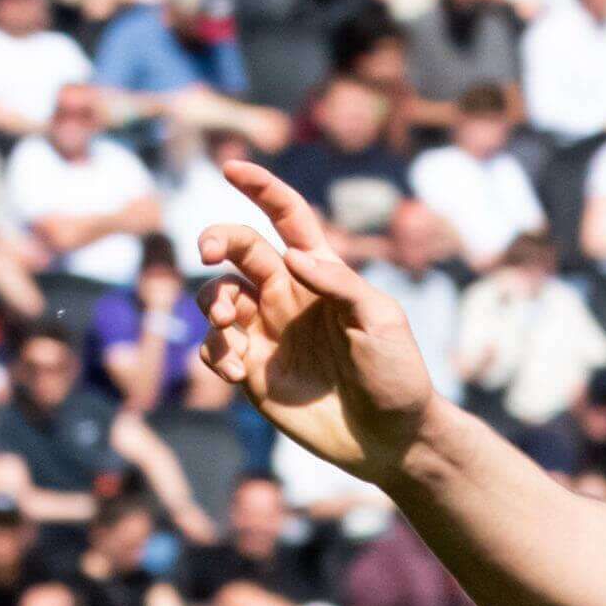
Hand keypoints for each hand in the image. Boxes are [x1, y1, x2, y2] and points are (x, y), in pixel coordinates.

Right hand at [195, 165, 441, 486]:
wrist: (392, 439)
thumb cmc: (396, 374)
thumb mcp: (381, 321)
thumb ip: (339, 284)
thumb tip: (292, 256)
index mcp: (320, 273)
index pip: (286, 217)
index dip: (260, 188)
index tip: (231, 166)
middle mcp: (287, 295)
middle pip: (238, 250)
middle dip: (215, 240)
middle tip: (209, 252)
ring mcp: (267, 334)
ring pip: (216, 297)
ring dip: (210, 301)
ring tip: (228, 325)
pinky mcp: (253, 373)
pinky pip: (215, 348)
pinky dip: (214, 351)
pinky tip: (237, 372)